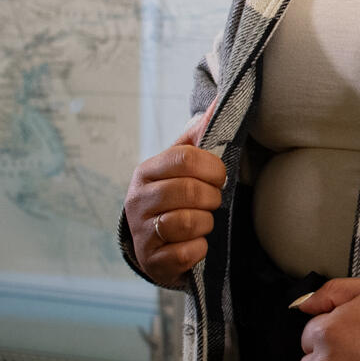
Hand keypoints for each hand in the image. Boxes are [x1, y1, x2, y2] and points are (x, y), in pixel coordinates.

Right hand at [123, 112, 225, 287]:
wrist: (156, 244)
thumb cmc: (175, 197)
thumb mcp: (183, 165)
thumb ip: (201, 135)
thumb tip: (222, 98)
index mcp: (146, 172)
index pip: (184, 159)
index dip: (212, 168)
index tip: (220, 177)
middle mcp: (138, 201)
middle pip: (188, 191)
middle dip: (212, 197)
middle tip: (213, 201)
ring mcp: (141, 233)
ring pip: (187, 222)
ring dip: (206, 223)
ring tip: (204, 222)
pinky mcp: (151, 261)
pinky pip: (186, 253)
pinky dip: (199, 249)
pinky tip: (196, 244)